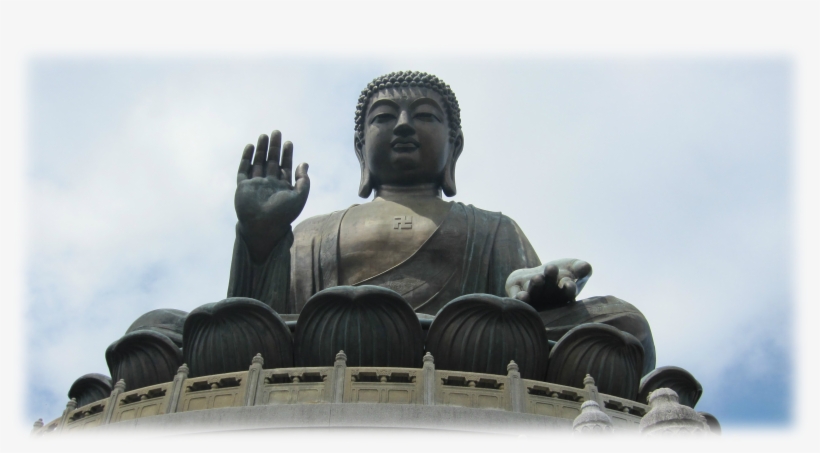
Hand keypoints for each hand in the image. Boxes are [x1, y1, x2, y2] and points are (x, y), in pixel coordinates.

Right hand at [235, 130, 309, 261]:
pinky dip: (246, 158)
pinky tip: (250, 146)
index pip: (285, 167)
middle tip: (276, 132)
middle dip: (274, 147)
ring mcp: (255, 185)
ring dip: (261, 149)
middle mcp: (269, 185)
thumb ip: (303, 180)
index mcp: (282, 188)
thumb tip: (304, 164)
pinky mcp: (243, 187)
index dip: (287, 155)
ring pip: (258, 163)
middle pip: (271, 162)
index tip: (289, 143)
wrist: (263, 226)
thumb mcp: (299, 196)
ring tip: (264, 135)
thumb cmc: (283, 214)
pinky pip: (244, 170)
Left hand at [505, 259, 591, 309]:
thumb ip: (580, 267)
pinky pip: (517, 298)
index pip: (568, 292)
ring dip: (536, 287)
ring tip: (538, 278)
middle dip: (550, 279)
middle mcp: (548, 299)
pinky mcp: (516, 294)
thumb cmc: (559, 272)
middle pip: (549, 290)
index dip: (568, 288)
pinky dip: (519, 298)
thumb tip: (585, 267)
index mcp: (564, 293)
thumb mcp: (572, 267)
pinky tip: (521, 295)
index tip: (569, 284)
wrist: (536, 276)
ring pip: (534, 293)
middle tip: (551, 268)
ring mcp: (533, 298)